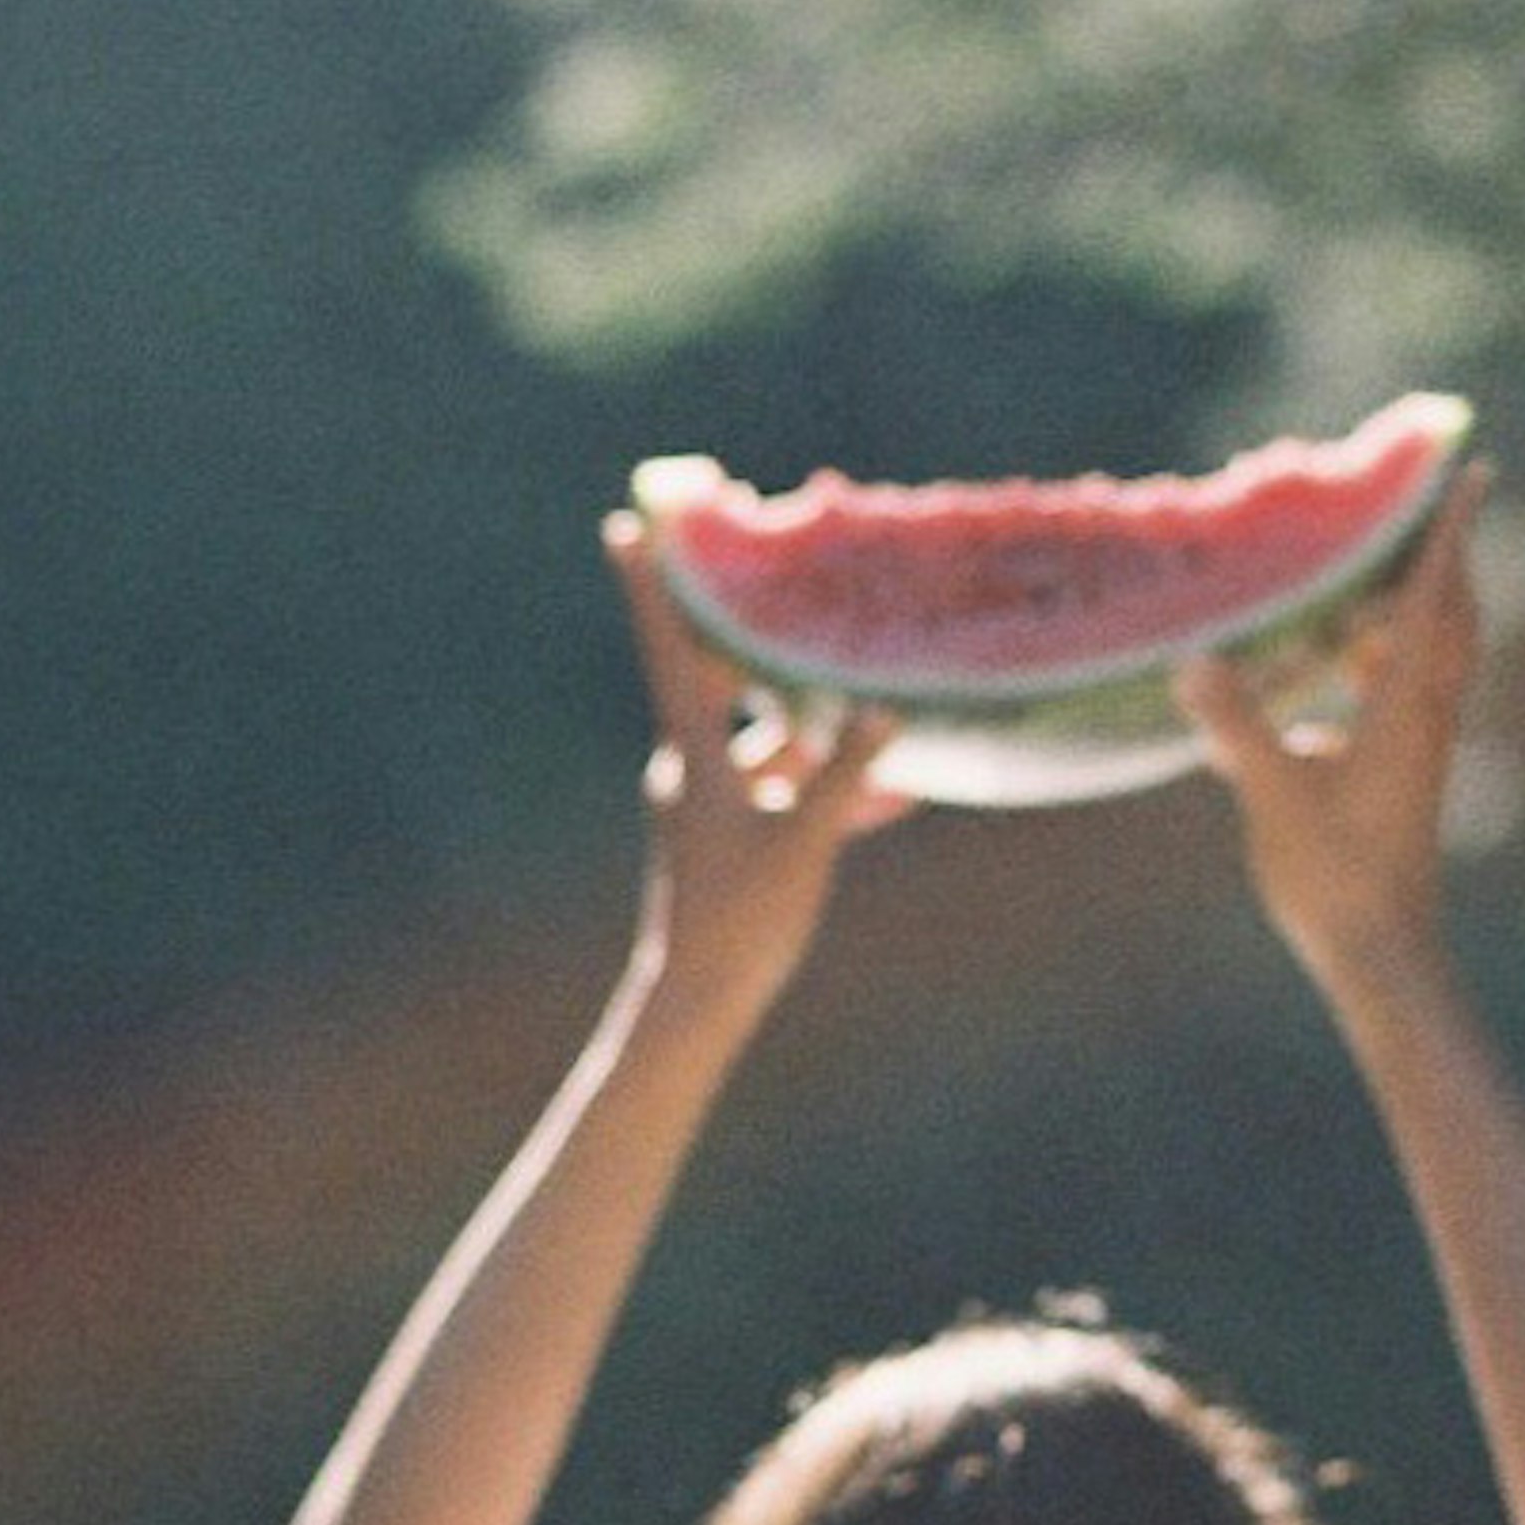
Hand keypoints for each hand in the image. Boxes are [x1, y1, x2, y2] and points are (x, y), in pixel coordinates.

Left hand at [608, 514, 901, 1031]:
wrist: (698, 1000)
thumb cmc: (739, 922)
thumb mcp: (802, 842)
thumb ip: (842, 775)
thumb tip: (881, 710)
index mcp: (693, 756)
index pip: (669, 650)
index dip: (652, 586)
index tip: (626, 524)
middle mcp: (692, 767)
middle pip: (724, 678)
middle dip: (761, 634)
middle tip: (782, 578)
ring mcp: (712, 802)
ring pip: (771, 744)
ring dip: (824, 733)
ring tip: (888, 708)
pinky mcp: (734, 835)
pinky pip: (784, 792)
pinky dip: (828, 788)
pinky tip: (898, 796)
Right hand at [1178, 471, 1486, 997]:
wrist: (1383, 953)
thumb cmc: (1338, 878)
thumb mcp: (1275, 798)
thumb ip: (1240, 727)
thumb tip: (1195, 661)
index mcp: (1407, 708)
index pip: (1432, 599)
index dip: (1449, 533)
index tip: (1474, 473)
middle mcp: (1426, 716)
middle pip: (1448, 615)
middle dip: (1439, 556)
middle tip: (1426, 505)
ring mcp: (1419, 745)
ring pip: (1425, 656)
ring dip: (1406, 608)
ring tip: (1364, 578)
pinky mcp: (1404, 771)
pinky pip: (1399, 693)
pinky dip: (1377, 661)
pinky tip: (1326, 675)